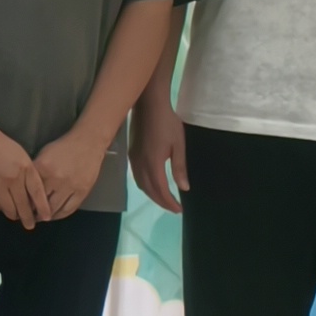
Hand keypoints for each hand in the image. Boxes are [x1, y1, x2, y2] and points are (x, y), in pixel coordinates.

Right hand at [0, 119, 45, 224]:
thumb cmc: (1, 143)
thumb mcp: (21, 155)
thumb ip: (28, 172)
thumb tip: (32, 192)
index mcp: (26, 169)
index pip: (38, 194)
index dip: (43, 208)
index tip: (46, 218)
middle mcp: (14, 179)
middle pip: (24, 205)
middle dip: (28, 218)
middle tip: (30, 225)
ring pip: (8, 208)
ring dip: (13, 215)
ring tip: (15, 217)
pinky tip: (1, 206)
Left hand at [27, 133, 106, 220]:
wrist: (88, 143)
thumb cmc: (63, 147)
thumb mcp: (43, 155)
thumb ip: (35, 171)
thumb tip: (25, 188)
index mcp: (43, 168)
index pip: (29, 190)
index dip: (24, 201)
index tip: (20, 207)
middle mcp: (56, 179)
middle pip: (40, 202)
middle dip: (33, 212)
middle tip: (28, 216)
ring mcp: (70, 186)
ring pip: (54, 208)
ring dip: (46, 216)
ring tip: (40, 218)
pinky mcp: (82, 191)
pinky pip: (69, 209)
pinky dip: (60, 215)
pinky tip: (54, 216)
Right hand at [130, 93, 187, 214]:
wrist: (149, 105)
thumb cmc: (167, 123)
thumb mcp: (179, 145)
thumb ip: (179, 167)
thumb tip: (183, 188)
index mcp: (153, 164)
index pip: (161, 190)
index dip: (169, 202)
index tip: (179, 210)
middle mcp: (140, 165)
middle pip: (149, 190)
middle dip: (161, 201)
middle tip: (174, 208)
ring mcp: (133, 159)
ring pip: (141, 184)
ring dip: (152, 195)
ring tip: (164, 199)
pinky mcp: (131, 154)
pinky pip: (137, 176)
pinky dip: (145, 185)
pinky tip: (152, 184)